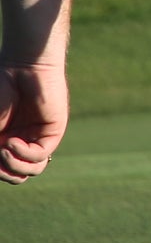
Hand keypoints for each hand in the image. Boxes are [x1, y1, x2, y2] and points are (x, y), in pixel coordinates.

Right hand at [0, 62, 68, 183]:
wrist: (21, 68)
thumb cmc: (0, 91)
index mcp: (5, 140)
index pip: (3, 170)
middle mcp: (23, 140)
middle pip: (16, 175)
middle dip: (3, 171)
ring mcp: (38, 136)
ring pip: (32, 170)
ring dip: (13, 166)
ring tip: (4, 148)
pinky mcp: (52, 131)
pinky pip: (40, 156)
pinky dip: (23, 154)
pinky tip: (12, 142)